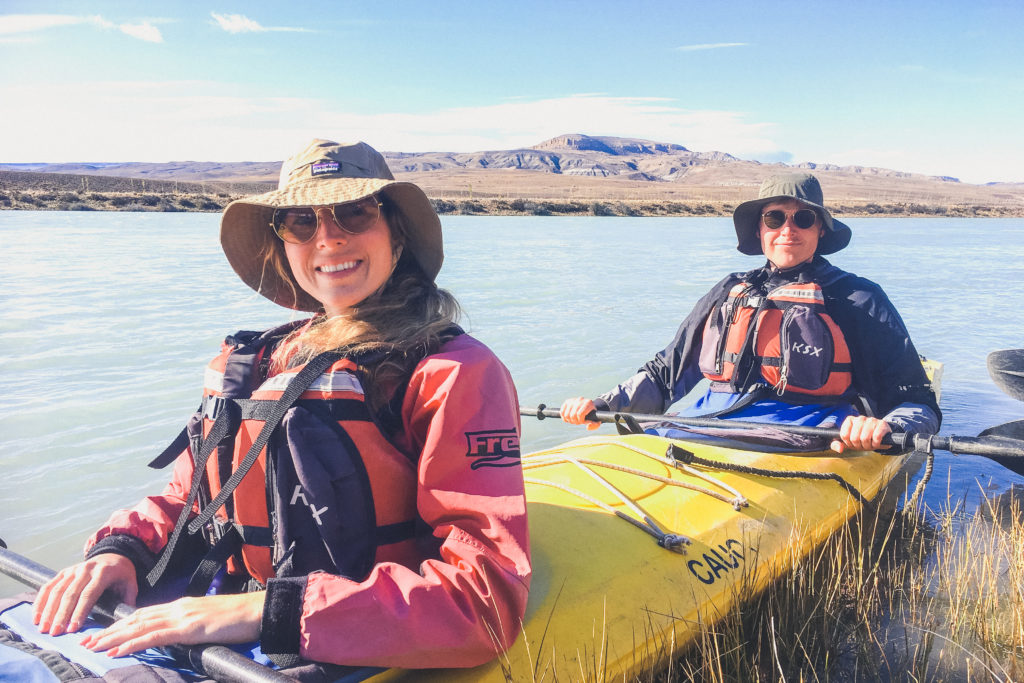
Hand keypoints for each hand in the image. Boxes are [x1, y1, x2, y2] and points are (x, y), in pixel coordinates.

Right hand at [33, 554, 137, 635]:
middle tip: (55, 633)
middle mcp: (86, 569)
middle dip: (61, 615)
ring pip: (56, 591)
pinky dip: (40, 601)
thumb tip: (124, 622)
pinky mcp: (63, 572)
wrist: (114, 555)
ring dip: (48, 611)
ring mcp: (73, 570)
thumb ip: (128, 601)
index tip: (72, 628)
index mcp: (103, 573)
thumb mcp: (131, 584)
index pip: (89, 594)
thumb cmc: (122, 574)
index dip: (79, 612)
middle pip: (70, 594)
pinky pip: (48, 586)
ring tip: (43, 628)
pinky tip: (36, 617)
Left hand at [81, 591, 264, 657]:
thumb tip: (178, 638)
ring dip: (113, 637)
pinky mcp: (188, 628)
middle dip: (109, 630)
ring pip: (139, 626)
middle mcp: (177, 608)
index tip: (102, 632)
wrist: (256, 611)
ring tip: (93, 646)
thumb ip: (190, 626)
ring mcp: (182, 616)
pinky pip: (154, 636)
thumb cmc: (238, 619)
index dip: (121, 624)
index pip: (144, 614)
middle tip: (86, 640)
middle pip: (135, 618)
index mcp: (181, 606)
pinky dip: (132, 643)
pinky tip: (118, 650)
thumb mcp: (209, 621)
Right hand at [560, 397, 600, 430]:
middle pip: (573, 415)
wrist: (589, 408)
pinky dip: (563, 417)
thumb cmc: (593, 416)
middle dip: (575, 421)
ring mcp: (573, 400)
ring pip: (566, 414)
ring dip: (569, 420)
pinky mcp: (567, 401)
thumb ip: (595, 425)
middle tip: (578, 422)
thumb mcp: (597, 421)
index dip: (580, 421)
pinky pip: (562, 411)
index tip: (583, 422)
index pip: (580, 414)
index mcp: (588, 403)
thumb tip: (588, 426)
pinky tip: (567, 418)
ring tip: (573, 420)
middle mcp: (580, 400)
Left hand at [831, 415, 892, 452]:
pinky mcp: (882, 424)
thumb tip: (839, 449)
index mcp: (850, 420)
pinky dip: (876, 444)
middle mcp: (860, 418)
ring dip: (868, 446)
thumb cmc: (863, 440)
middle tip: (863, 445)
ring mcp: (871, 420)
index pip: (844, 435)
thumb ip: (838, 445)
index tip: (853, 444)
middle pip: (854, 438)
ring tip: (870, 444)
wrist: (881, 437)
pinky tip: (877, 442)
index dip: (849, 443)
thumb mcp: (849, 442)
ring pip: (865, 438)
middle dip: (859, 446)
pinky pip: (876, 437)